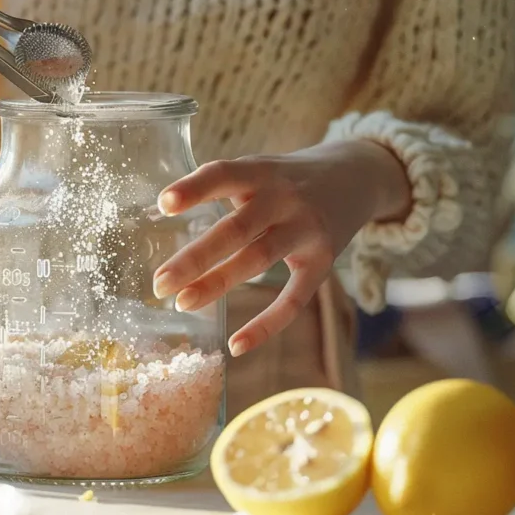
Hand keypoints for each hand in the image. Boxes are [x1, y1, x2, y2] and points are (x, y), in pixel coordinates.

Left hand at [152, 140, 409, 356]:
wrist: (355, 176)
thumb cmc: (285, 179)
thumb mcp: (257, 170)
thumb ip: (219, 187)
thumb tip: (158, 218)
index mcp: (259, 172)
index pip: (223, 174)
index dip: (194, 188)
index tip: (162, 204)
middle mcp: (284, 199)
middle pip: (236, 229)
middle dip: (195, 257)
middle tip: (159, 283)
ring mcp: (306, 230)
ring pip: (258, 260)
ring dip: (218, 283)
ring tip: (182, 303)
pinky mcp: (323, 261)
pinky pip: (294, 298)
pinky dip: (267, 324)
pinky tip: (236, 344)